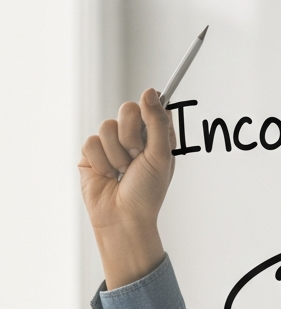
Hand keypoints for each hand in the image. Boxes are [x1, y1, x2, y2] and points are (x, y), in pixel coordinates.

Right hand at [79, 88, 173, 288]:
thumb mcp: (161, 157)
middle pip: (127, 109)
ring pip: (107, 126)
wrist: (123, 217)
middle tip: (136, 156)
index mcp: (156, 137)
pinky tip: (108, 176)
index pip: (152, 105)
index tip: (149, 120)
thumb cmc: (147, 192)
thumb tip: (150, 91)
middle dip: (132, 135)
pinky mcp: (92, 153)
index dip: (149, 109)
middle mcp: (134, 137)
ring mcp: (111, 144)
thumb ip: (158, 123)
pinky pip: (91, 142)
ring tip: (122, 172)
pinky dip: (101, 161)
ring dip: (117, 154)